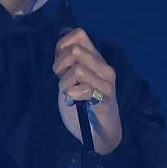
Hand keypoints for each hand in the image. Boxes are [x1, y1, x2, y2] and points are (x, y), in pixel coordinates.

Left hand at [53, 28, 121, 154]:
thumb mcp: (71, 80)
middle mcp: (104, 68)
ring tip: (68, 94)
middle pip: (75, 51)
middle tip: (62, 81)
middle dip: (60, 66)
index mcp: (96, 59)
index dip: (62, 47)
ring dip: (64, 84)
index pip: (79, 34)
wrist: (99, 133)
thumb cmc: (83, 105)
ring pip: (77, 70)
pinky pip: (84, 89)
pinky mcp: (105, 100)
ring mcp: (107, 83)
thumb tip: (59, 50)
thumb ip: (67, 64)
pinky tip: (73, 101)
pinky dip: (72, 95)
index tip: (60, 65)